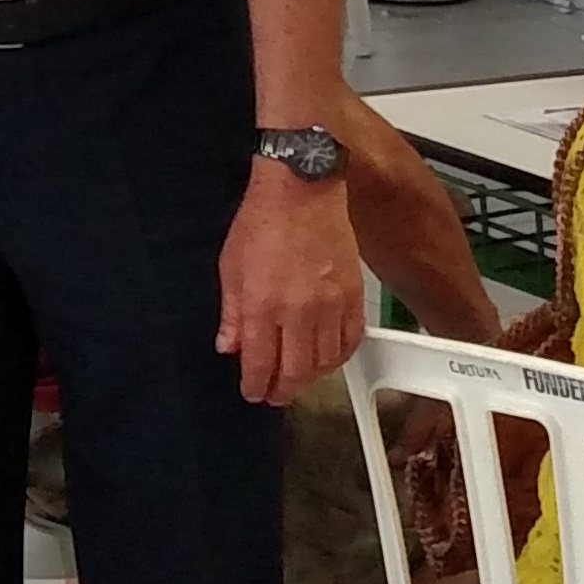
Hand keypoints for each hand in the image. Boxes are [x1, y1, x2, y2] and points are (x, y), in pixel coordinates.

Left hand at [218, 162, 368, 404]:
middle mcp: (299, 312)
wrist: (302, 189)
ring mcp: (331, 305)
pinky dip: (340, 357)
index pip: (260, 364)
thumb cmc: (262, 221)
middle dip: (283, 391)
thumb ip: (232, 313)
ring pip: (326, 362)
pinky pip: (351, 340)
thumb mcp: (230, 267)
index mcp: (263, 306)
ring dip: (311, 378)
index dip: (256, 385)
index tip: (253, 392)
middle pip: (296, 372)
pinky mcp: (354, 295)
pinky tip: (328, 358)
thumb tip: (229, 347)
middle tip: (275, 394)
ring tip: (299, 378)